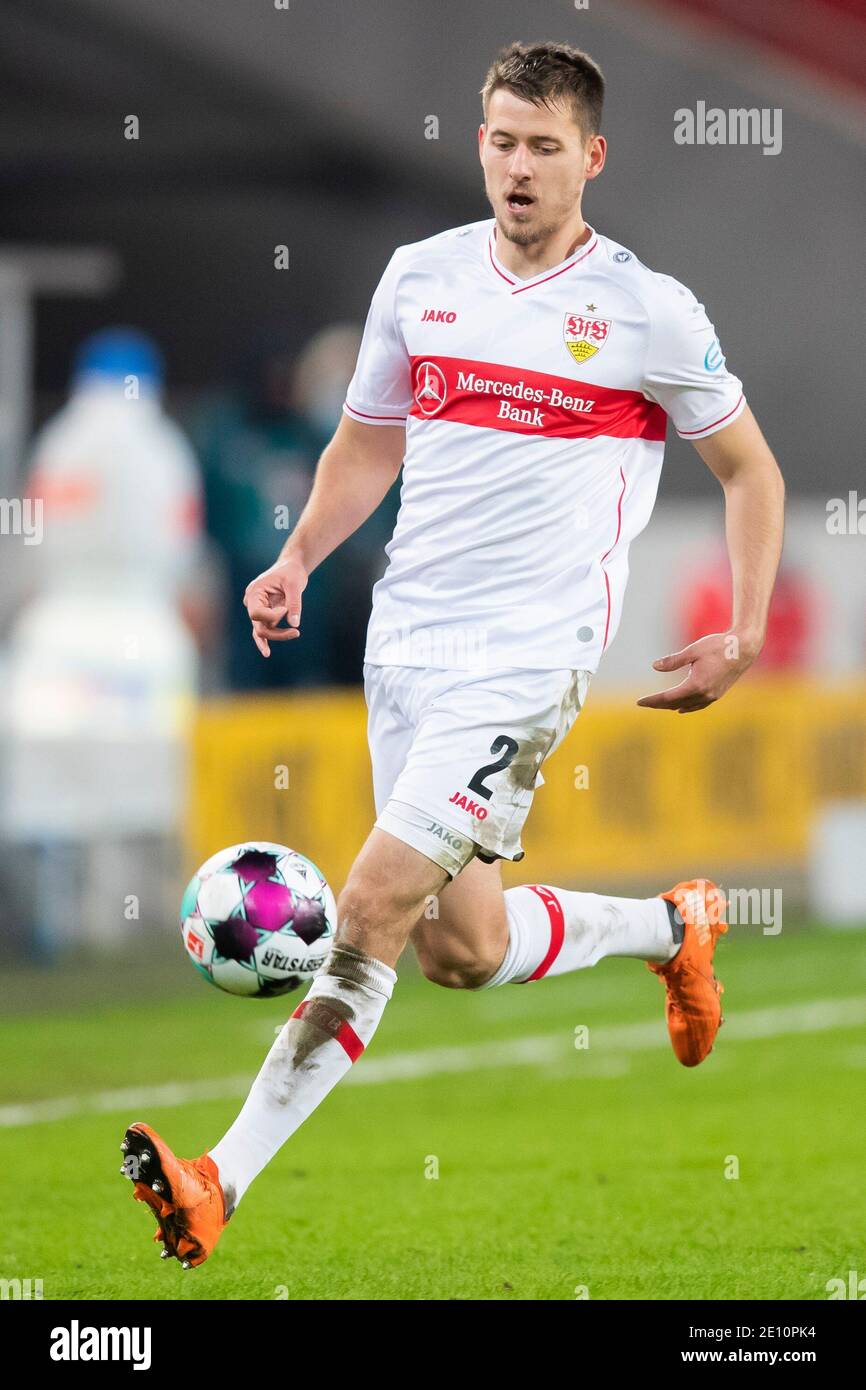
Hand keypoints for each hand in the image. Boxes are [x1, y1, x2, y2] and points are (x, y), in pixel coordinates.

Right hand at [243, 555, 307, 656]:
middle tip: (296, 632)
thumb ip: (294, 603)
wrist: (292, 567)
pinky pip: (264, 630)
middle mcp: (252, 602)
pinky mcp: (265, 615)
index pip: (256, 613)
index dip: (272, 616)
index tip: (286, 609)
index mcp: (254, 592)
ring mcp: (258, 609)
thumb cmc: (292, 572)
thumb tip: (294, 624)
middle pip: (259, 625)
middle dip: (276, 633)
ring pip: (262, 630)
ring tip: (296, 634)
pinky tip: (267, 653)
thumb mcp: (295, 584)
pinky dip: (267, 640)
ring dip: (278, 635)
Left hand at [636, 630, 760, 712]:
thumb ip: (673, 661)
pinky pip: (698, 706)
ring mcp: (712, 696)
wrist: (744, 648)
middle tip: (645, 703)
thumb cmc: (718, 646)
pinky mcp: (718, 694)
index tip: (639, 702)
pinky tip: (681, 708)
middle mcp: (704, 694)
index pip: (668, 697)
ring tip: (658, 705)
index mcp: (696, 685)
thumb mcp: (693, 651)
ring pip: (687, 706)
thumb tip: (654, 666)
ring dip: (672, 706)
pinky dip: (687, 707)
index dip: (653, 700)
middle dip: (659, 704)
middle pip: (675, 704)